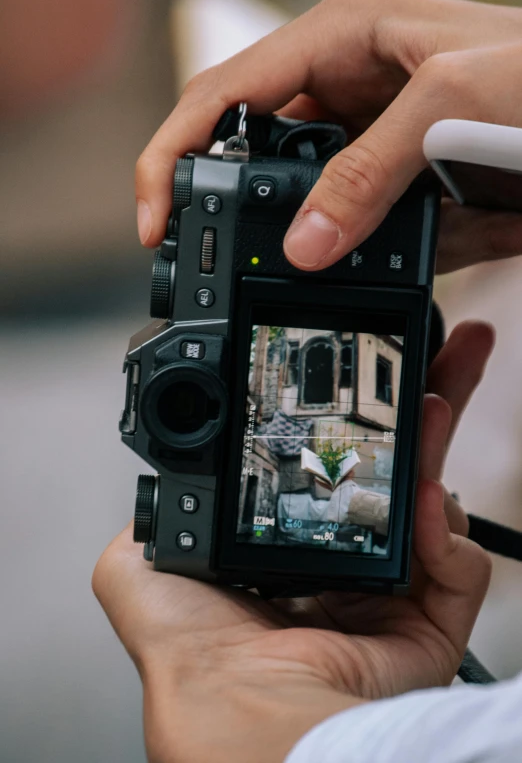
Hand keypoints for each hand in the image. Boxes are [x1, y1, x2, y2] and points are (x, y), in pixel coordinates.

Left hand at [93, 321, 493, 762]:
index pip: (333, 470)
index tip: (365, 382)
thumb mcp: (141, 562)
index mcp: (288, 552)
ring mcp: (389, 597)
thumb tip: (170, 482)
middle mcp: (342, 570)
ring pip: (434, 505)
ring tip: (435, 401)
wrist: (242, 705)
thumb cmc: (191, 647)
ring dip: (437, 446)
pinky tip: (427, 508)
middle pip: (394, 472)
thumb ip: (158, 513)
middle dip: (420, 410)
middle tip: (445, 353)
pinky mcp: (428, 626)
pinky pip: (459, 567)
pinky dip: (449, 532)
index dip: (354, 424)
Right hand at [135, 0, 521, 272]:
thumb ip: (369, 172)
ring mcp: (375, 144)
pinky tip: (409, 250)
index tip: (155, 221)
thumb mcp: (453, 103)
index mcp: (341, 39)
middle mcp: (349, 89)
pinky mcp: (404, 187)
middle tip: (249, 256)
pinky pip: (368, 232)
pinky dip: (379, 257)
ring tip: (356, 250)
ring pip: (313, 207)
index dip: (173, 156)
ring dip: (322, 242)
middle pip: (258, 158)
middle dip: (249, 209)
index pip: (223, 96)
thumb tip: (302, 244)